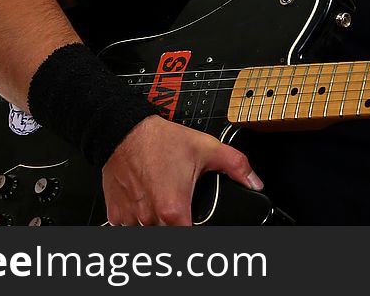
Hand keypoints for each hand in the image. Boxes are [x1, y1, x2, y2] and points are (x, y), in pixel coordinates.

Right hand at [101, 115, 262, 225]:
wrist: (124, 129)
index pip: (189, 241)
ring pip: (148, 234)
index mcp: (174, 209)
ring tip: (164, 205)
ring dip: (158, 225)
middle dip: (178, 226)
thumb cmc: (160, 139)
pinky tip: (146, 203)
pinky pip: (129, 228)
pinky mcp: (115, 214)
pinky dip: (138, 221)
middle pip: (169, 237)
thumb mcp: (207, 148)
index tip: (199, 225)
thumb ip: (236, 166)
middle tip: (182, 211)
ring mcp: (131, 218)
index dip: (198, 234)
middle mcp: (150, 218)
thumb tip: (254, 182)